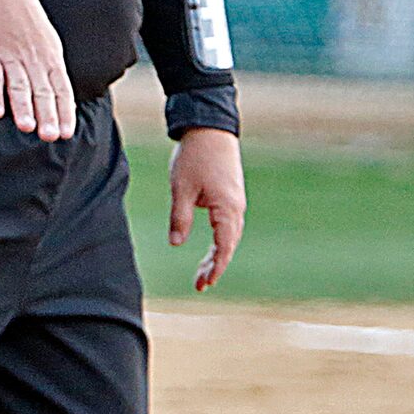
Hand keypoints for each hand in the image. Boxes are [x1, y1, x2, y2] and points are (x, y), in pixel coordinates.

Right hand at [0, 0, 73, 140]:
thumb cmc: (24, 19)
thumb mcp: (46, 42)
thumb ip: (49, 68)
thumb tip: (56, 94)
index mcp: (50, 58)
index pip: (61, 89)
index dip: (64, 112)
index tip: (66, 133)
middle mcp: (34, 60)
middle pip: (42, 91)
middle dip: (47, 115)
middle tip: (50, 136)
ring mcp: (11, 57)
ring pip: (19, 86)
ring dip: (23, 108)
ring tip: (27, 127)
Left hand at [167, 126, 244, 290]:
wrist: (210, 129)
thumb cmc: (195, 157)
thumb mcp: (181, 189)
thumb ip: (180, 217)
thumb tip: (176, 243)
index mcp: (227, 208)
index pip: (224, 246)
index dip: (216, 267)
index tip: (205, 283)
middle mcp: (236, 208)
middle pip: (229, 245)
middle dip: (215, 266)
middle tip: (199, 284)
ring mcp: (235, 202)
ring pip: (229, 236)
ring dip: (218, 255)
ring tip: (202, 272)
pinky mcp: (230, 196)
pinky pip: (228, 225)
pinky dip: (220, 240)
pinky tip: (211, 250)